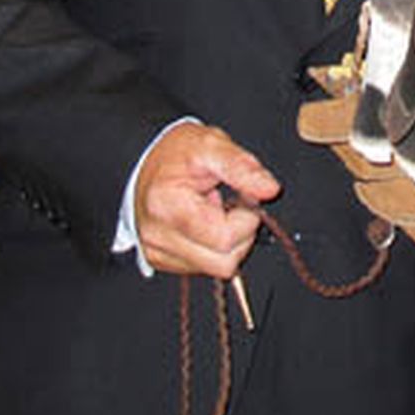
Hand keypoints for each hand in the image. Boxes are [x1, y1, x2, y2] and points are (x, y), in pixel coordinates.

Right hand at [133, 123, 279, 277]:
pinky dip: (213, 248)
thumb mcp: (212, 145)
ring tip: (215, 212)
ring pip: (216, 269)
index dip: (246, 218)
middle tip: (231, 205)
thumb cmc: (177, 153)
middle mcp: (157, 237)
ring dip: (228, 243)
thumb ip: (242, 167)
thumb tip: (270, 190)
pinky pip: (203, 267)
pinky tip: (205, 223)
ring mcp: (157, 253)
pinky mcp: (160, 261)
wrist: (143, 161)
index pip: (225, 238)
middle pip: (223, 262)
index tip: (243, 195)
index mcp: (166, 205)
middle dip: (241, 234)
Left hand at [298, 60, 414, 280]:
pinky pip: (401, 220)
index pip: (362, 131)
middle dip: (348, 146)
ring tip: (381, 148)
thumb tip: (386, 54)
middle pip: (361, 168)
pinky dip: (396, 199)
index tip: (308, 113)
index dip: (329, 120)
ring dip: (370, 174)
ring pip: (375, 199)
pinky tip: (411, 177)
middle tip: (344, 123)